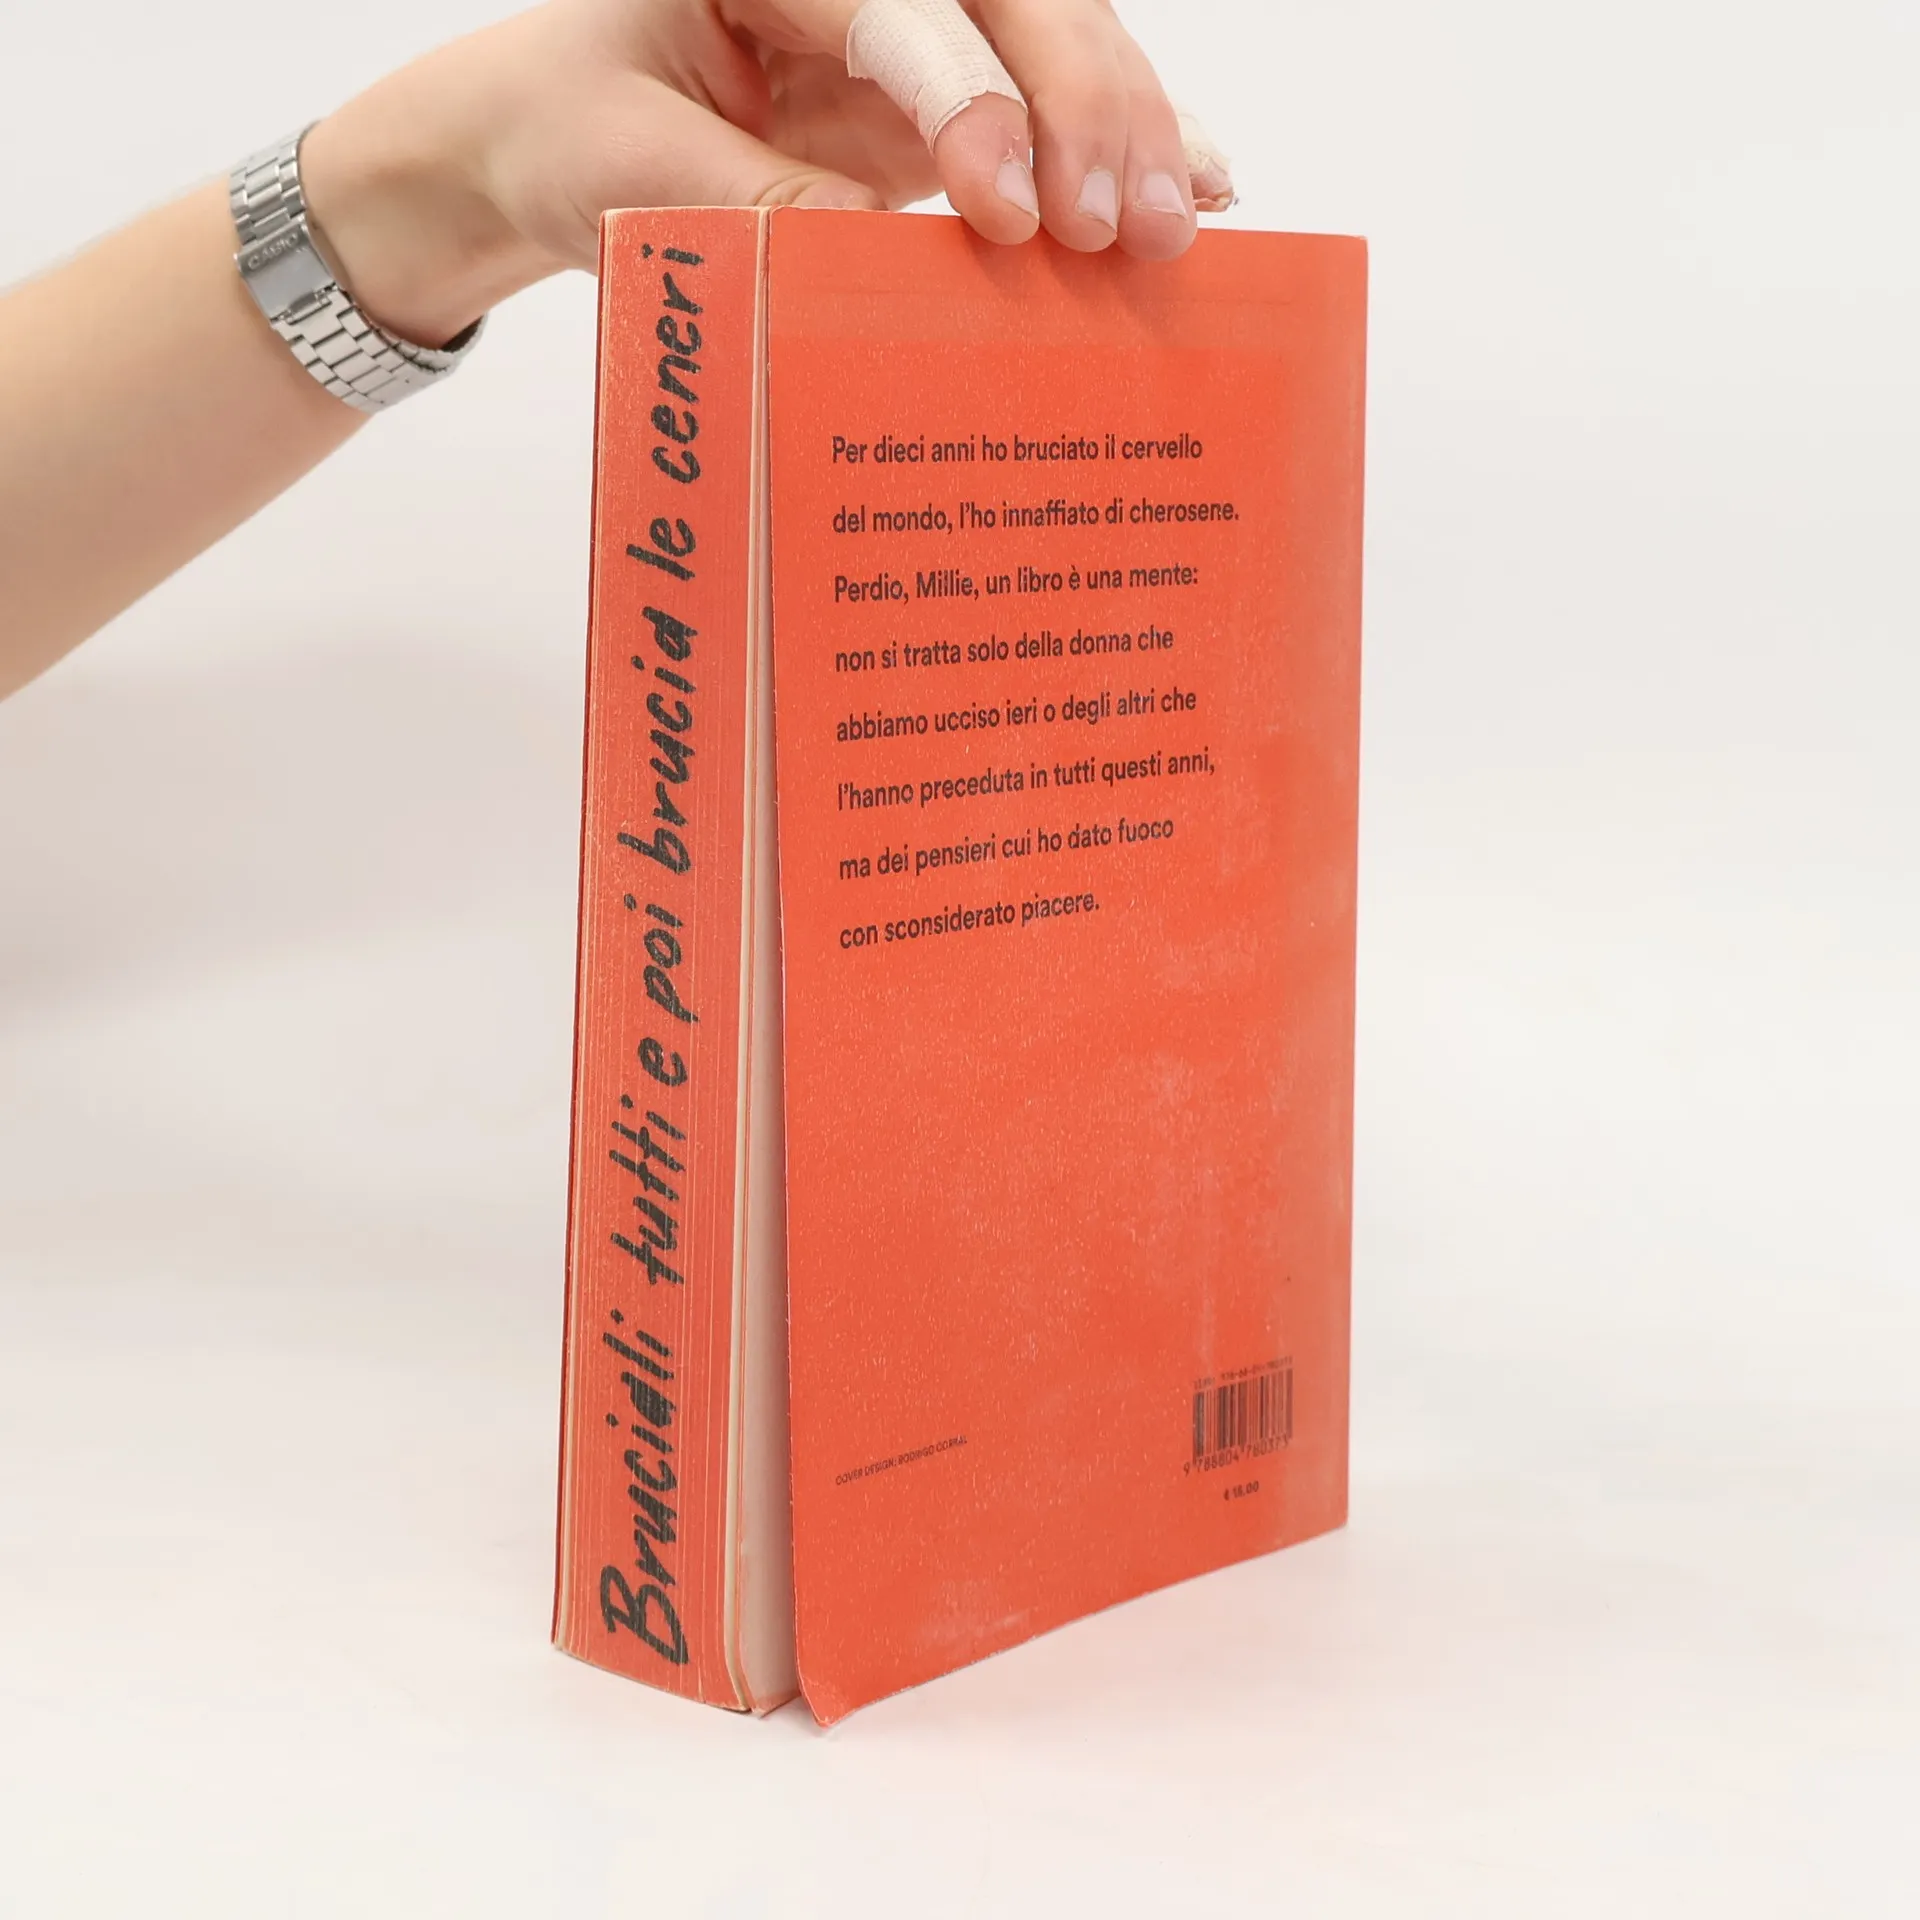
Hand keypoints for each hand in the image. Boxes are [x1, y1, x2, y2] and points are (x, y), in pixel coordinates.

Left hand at [299, 0, 1234, 346]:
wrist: (551, 137)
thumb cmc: (571, 129)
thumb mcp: (639, 177)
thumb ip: (770, 214)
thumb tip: (907, 271)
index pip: (901, 12)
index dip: (971, 103)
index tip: (1008, 212)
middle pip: (1015, 5)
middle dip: (1087, 110)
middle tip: (1125, 227)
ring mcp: (917, 34)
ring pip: (1054, 48)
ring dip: (1128, 134)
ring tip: (1180, 223)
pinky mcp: (941, 103)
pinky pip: (1049, 114)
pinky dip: (1119, 152)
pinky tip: (1196, 187)